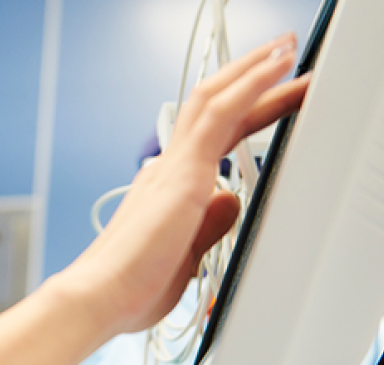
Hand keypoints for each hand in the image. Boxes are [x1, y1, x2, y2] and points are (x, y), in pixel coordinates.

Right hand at [66, 33, 310, 334]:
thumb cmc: (131, 286)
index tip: (269, 99)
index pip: (213, 138)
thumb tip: (228, 201)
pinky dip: (250, 86)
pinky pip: (220, 115)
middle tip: (281, 57)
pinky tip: (274, 68)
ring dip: (254, 71)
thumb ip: (210, 225)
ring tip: (283, 49)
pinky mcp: (183, 175)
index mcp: (167, 189)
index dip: (245, 113)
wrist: (100, 295)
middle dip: (251, 81)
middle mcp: (167, 171)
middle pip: (213, 109)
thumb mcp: (187, 256)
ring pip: (215, 99)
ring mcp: (173, 169)